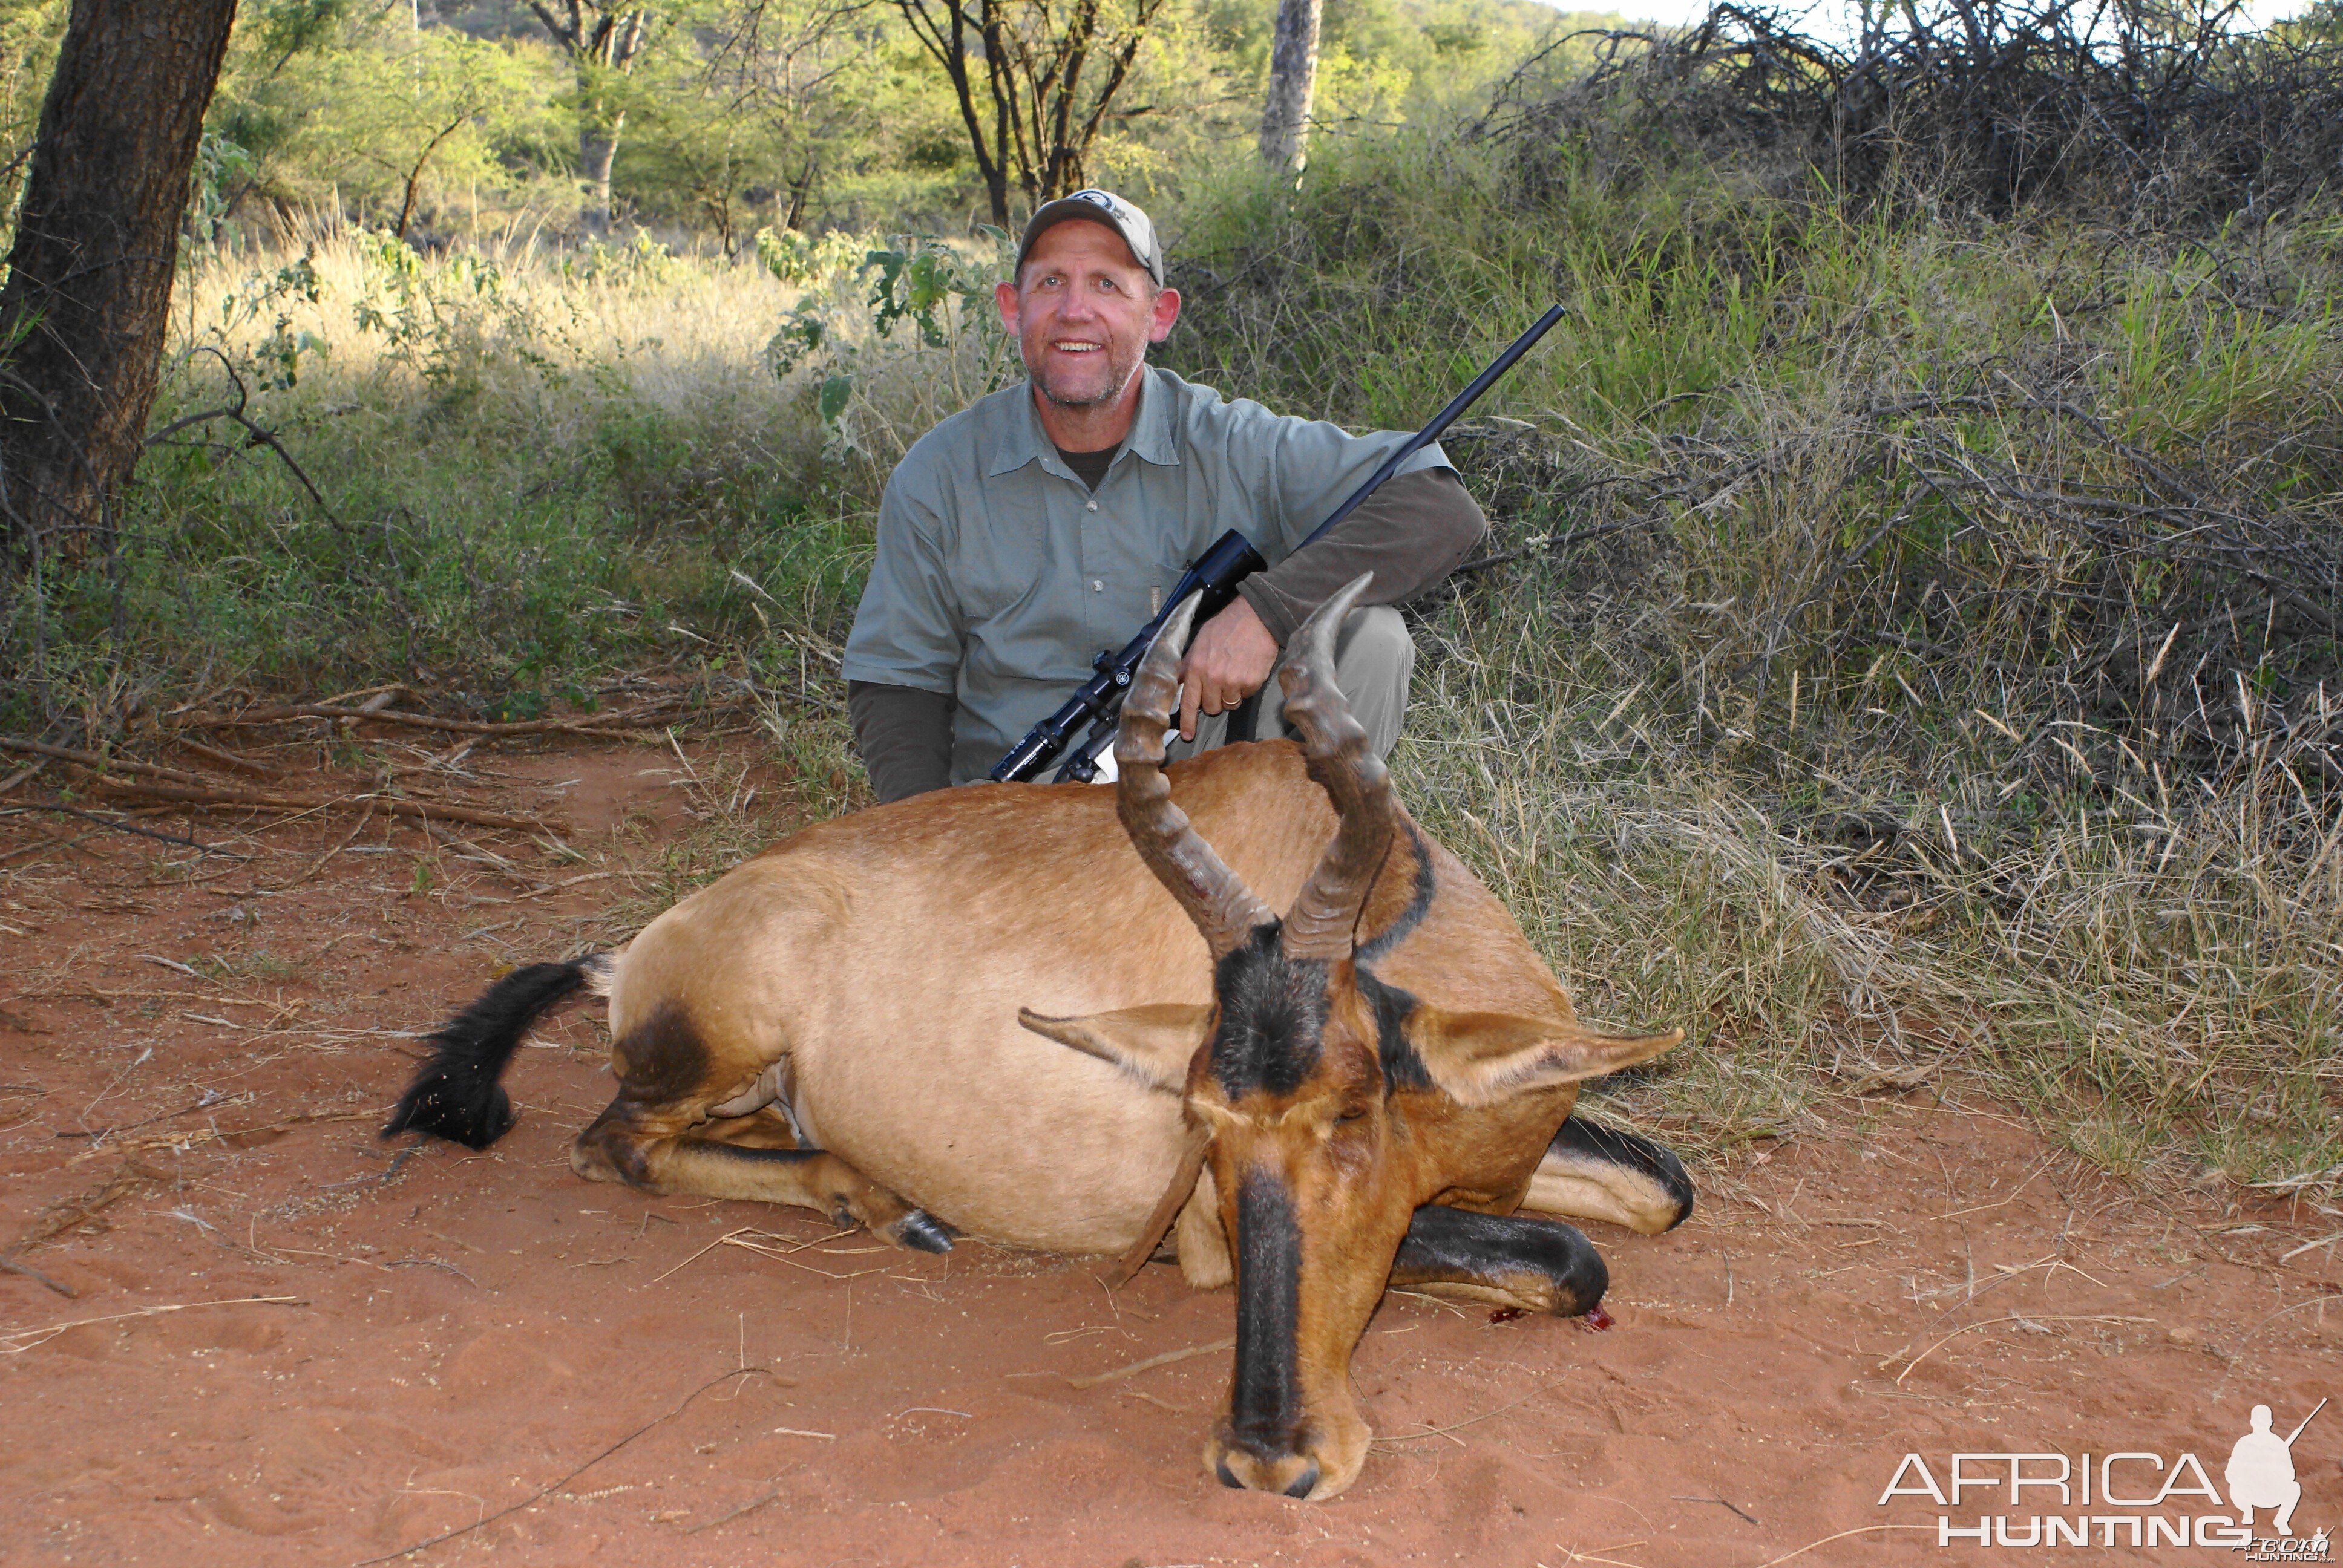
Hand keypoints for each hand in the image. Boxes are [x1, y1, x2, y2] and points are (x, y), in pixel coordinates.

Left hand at [1177, 597, 1278, 740]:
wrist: (1256, 616)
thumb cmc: (1227, 626)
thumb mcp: (1200, 641)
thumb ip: (1188, 664)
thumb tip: (1178, 680)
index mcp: (1197, 667)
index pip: (1188, 701)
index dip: (1187, 721)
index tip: (1187, 735)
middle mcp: (1213, 677)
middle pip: (1211, 708)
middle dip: (1215, 701)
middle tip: (1221, 684)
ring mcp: (1233, 682)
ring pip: (1229, 705)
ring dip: (1231, 694)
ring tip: (1235, 672)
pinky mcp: (1251, 683)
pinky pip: (1246, 696)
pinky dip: (1246, 687)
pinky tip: (1247, 669)